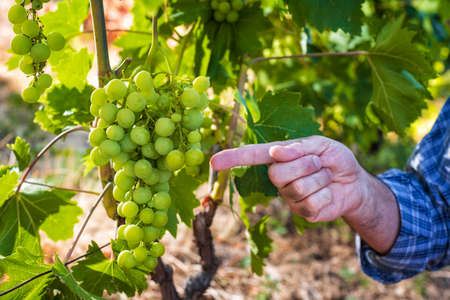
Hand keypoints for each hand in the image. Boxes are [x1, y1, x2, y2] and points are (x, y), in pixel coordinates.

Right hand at [211, 135, 365, 221]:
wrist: (354, 181)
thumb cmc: (334, 158)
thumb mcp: (320, 144)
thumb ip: (298, 147)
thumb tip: (275, 152)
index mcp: (280, 157)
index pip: (253, 156)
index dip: (234, 158)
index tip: (215, 161)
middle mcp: (279, 178)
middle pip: (277, 173)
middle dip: (304, 164)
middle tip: (318, 162)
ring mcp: (290, 197)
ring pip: (297, 187)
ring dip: (319, 177)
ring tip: (325, 175)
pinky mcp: (303, 212)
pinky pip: (311, 202)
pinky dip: (326, 193)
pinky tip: (328, 191)